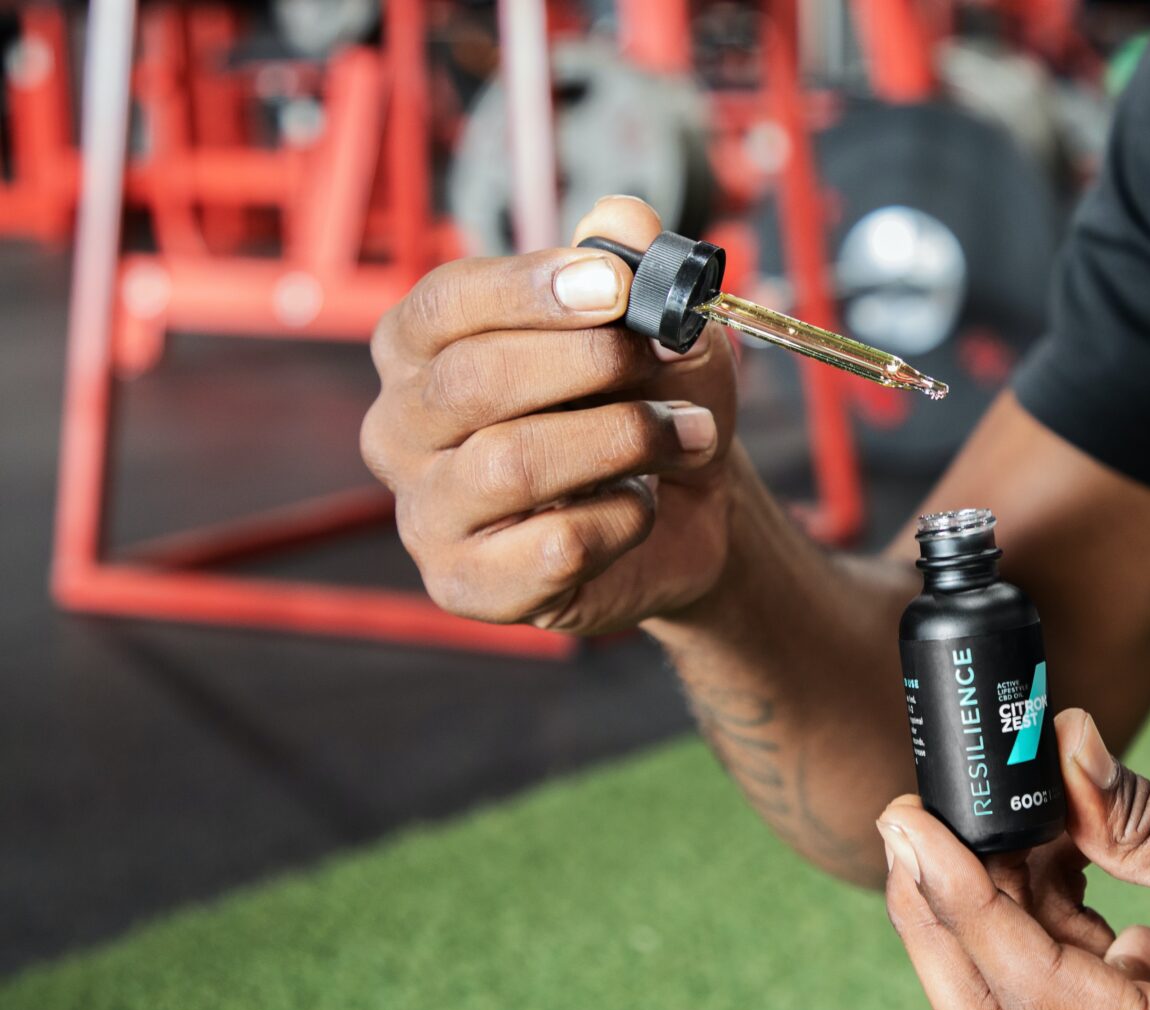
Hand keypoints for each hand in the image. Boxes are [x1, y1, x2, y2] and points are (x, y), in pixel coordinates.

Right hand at [362, 197, 738, 633]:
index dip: (533, 290)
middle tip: (666, 360)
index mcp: (421, 347)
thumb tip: (623, 220)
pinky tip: (644, 506)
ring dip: (624, 440)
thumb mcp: (658, 328)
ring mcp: (425, 514)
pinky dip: (623, 519)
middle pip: (473, 382)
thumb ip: (638, 271)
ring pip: (513, 466)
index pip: (447, 304)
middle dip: (589, 365)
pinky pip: (553, 547)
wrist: (685, 511)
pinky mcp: (467, 586)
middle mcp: (401, 429)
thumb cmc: (648, 404)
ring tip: (687, 435)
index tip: (616, 287)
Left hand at [875, 709, 1149, 1009]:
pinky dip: (1051, 930)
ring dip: (995, 922)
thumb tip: (1053, 757)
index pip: (1032, 989)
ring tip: (982, 823)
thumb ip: (1141, 815)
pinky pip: (1083, 1004)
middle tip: (910, 832)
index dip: (956, 898)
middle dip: (942, 929)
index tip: (912, 821)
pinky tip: (1044, 854)